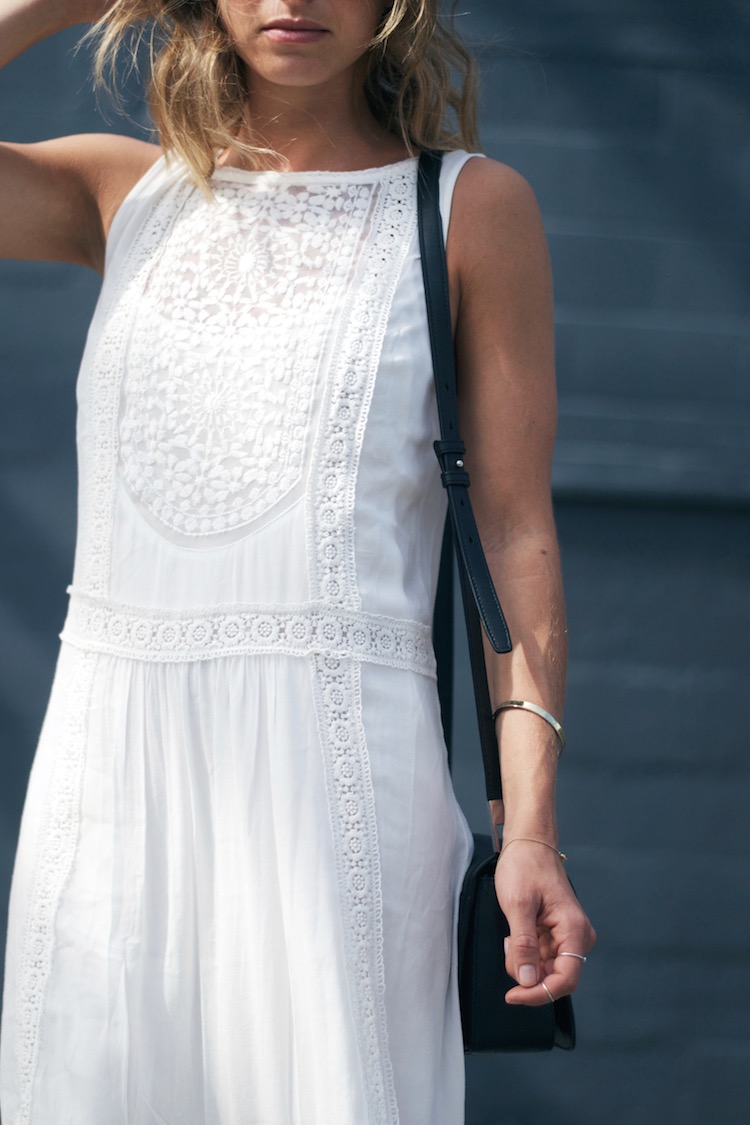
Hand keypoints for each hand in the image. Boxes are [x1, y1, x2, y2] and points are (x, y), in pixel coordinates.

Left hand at [494, 840, 595, 1005]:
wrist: (528, 844)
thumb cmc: (525, 866)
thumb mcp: (518, 904)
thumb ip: (523, 944)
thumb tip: (527, 980)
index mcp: (574, 930)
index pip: (565, 980)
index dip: (539, 993)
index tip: (513, 995)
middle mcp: (577, 937)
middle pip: (554, 978)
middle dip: (527, 972)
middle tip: (509, 946)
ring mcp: (568, 937)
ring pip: (545, 970)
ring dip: (524, 961)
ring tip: (513, 933)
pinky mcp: (557, 935)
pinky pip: (541, 957)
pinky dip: (525, 953)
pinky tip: (516, 933)